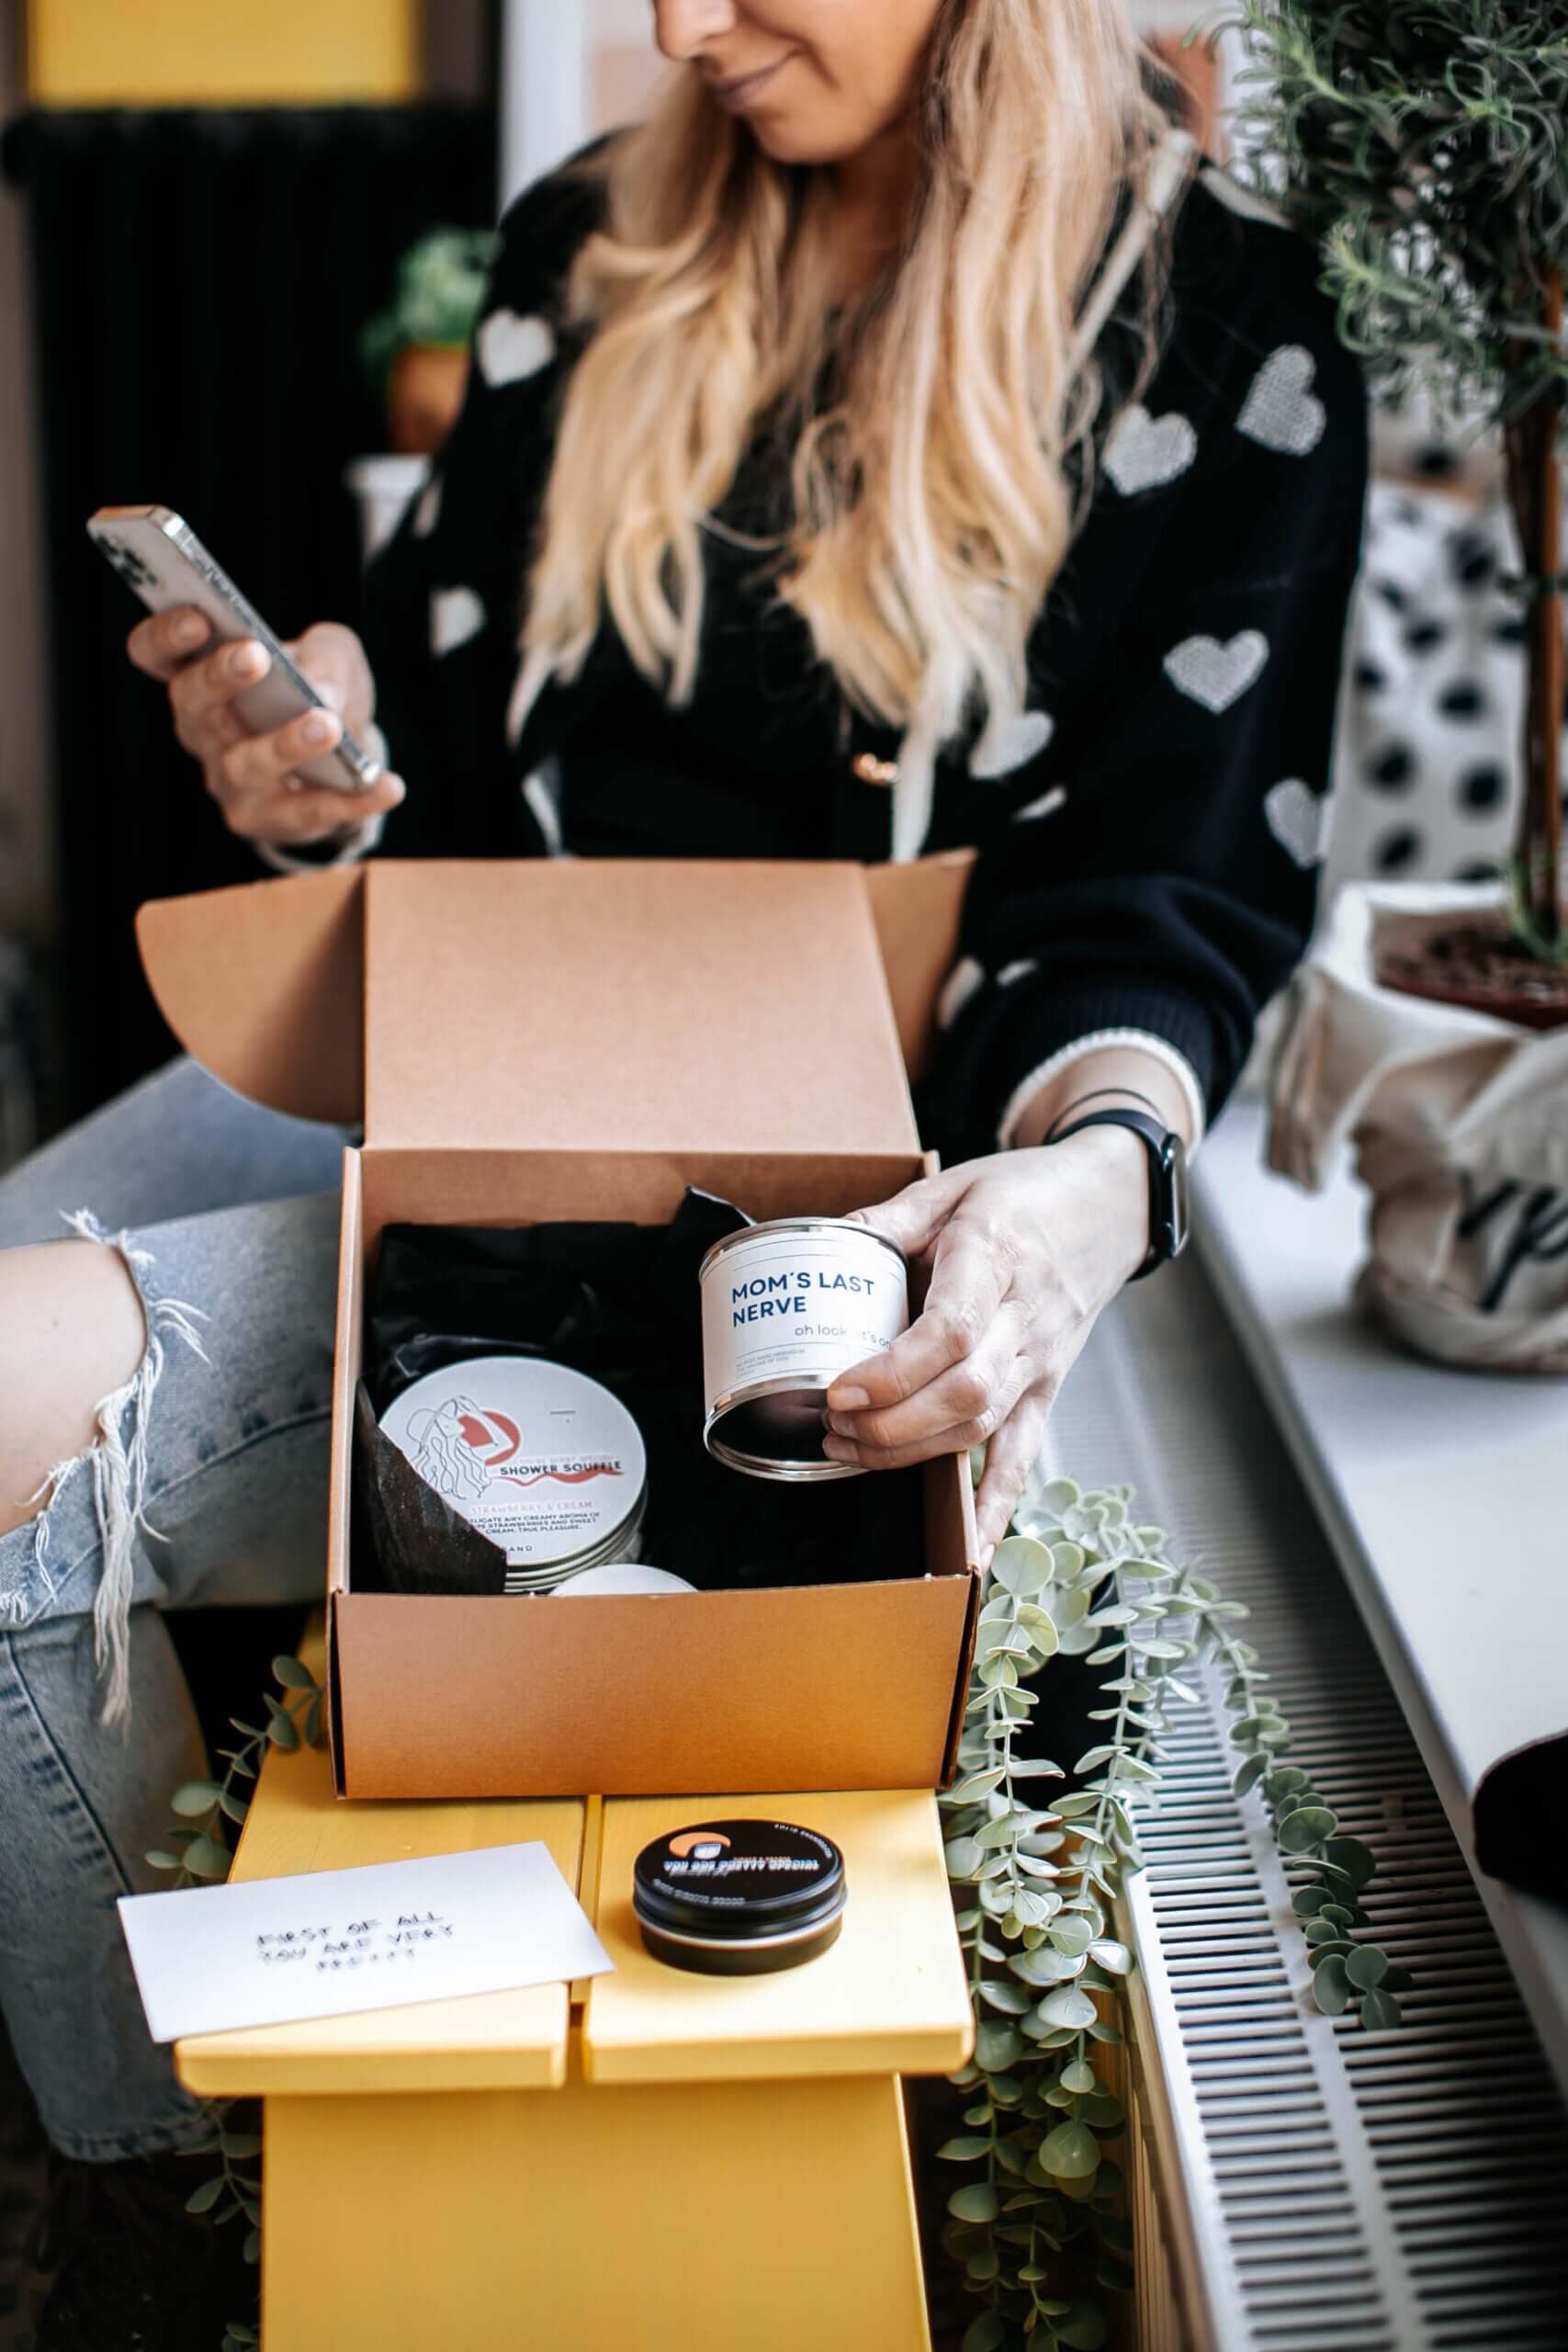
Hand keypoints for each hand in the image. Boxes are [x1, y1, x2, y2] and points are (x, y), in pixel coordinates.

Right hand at [127, 609, 405, 847]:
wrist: (343, 758)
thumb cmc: (321, 690)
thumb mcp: (331, 656)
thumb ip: (325, 655)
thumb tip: (321, 691)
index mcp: (199, 676)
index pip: (155, 653)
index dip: (165, 635)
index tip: (199, 616)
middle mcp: (201, 729)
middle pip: (191, 702)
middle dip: (220, 677)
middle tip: (257, 656)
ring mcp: (228, 779)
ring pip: (246, 764)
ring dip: (286, 744)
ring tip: (327, 725)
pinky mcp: (265, 820)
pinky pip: (309, 812)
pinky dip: (353, 801)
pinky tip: (389, 785)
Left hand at [824, 1131, 1150, 1561]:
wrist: (1108, 1206)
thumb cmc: (1026, 1193)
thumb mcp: (953, 1186)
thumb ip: (888, 1219)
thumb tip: (820, 1242)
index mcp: (995, 1258)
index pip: (951, 1332)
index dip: (894, 1372)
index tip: (840, 1388)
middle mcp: (1025, 1319)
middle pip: (963, 1393)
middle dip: (890, 1423)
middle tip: (832, 1424)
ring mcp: (1041, 1360)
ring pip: (983, 1426)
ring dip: (913, 1452)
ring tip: (851, 1450)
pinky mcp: (1048, 1388)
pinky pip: (1025, 1455)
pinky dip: (1000, 1507)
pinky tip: (976, 1550)